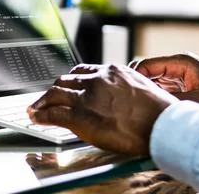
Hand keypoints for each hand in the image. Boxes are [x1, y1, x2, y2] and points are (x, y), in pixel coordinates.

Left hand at [27, 64, 177, 155]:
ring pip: (55, 93)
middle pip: (65, 80)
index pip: (83, 71)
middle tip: (47, 98)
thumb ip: (124, 87)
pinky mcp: (81, 115)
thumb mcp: (142, 88)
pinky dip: (41, 115)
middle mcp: (97, 80)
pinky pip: (53, 114)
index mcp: (112, 71)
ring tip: (35, 108)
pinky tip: (36, 118)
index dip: (71, 80)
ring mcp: (87, 97)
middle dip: (54, 90)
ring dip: (42, 101)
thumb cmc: (160, 113)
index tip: (66, 85)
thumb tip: (119, 95)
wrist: (163, 126)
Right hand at [129, 53, 198, 112]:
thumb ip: (173, 101)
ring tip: (138, 108)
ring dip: (147, 93)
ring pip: (152, 82)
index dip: (134, 78)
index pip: (146, 64)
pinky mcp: (183, 86)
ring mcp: (180, 76)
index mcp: (182, 62)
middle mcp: (179, 66)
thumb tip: (149, 106)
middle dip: (138, 86)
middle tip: (129, 103)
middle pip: (147, 73)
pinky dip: (156, 98)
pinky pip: (162, 90)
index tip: (127, 94)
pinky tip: (152, 110)